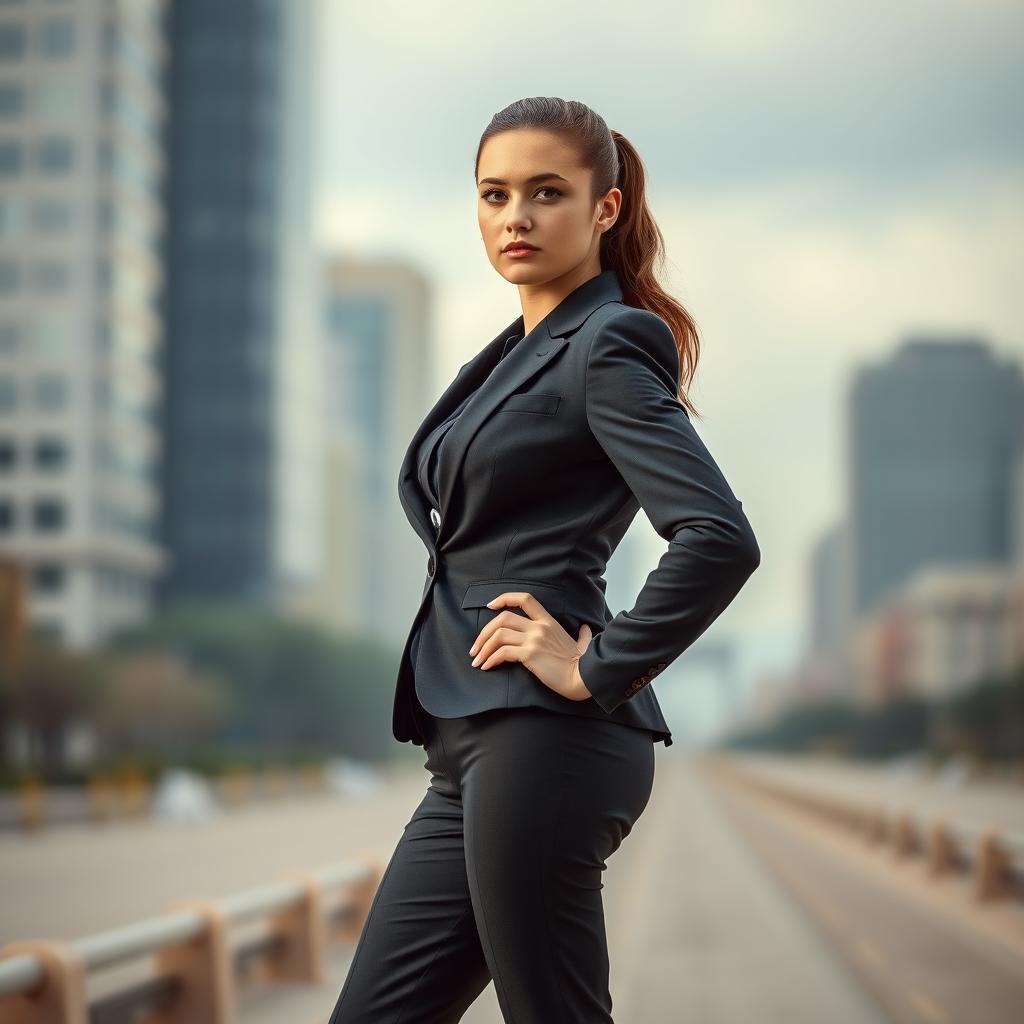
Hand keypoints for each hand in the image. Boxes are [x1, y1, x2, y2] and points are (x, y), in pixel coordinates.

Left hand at [468, 591, 593, 701]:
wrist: (583, 678)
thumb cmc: (582, 664)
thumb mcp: (582, 643)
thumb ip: (582, 635)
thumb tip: (586, 629)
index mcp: (548, 621)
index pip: (524, 598)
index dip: (504, 598)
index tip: (490, 606)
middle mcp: (539, 627)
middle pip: (502, 618)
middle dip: (484, 632)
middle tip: (476, 648)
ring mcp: (534, 639)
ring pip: (498, 635)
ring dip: (483, 648)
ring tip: (477, 660)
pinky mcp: (530, 655)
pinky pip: (502, 653)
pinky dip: (490, 659)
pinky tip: (487, 667)